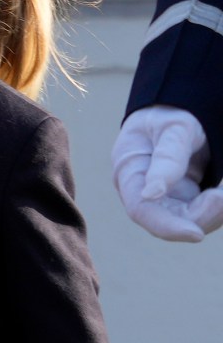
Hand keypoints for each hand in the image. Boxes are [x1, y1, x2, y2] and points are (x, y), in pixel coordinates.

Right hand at [113, 106, 222, 241]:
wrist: (181, 108)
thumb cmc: (173, 112)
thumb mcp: (175, 127)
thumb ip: (167, 158)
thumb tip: (151, 194)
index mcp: (129, 170)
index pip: (141, 209)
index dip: (167, 227)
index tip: (196, 234)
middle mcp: (141, 189)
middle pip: (168, 220)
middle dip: (201, 216)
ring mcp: (163, 196)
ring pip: (189, 220)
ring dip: (214, 213)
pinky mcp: (183, 198)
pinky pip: (201, 212)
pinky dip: (216, 207)